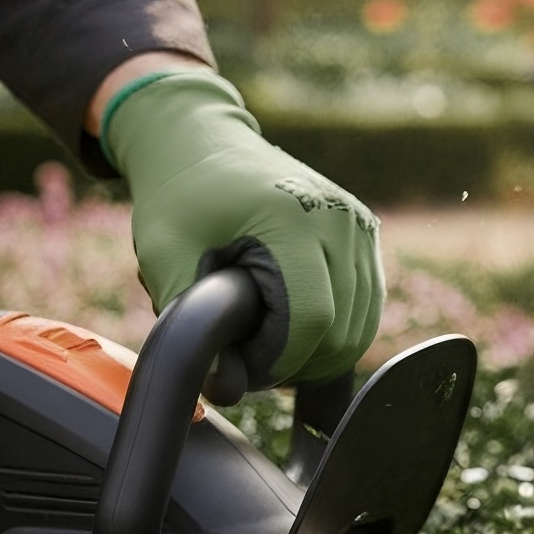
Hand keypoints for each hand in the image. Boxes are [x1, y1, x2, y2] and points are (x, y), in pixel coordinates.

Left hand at [102, 68, 382, 396]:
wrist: (203, 142)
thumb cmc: (180, 199)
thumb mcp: (167, 260)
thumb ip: (193, 328)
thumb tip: (226, 391)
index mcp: (292, 218)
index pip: (311, 320)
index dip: (273, 360)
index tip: (234, 362)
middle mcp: (339, 218)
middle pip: (341, 332)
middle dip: (294, 362)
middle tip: (245, 356)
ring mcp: (359, 225)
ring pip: (359, 329)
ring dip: (315, 351)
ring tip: (266, 339)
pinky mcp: (367, 234)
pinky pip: (365, 309)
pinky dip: (334, 332)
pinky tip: (293, 328)